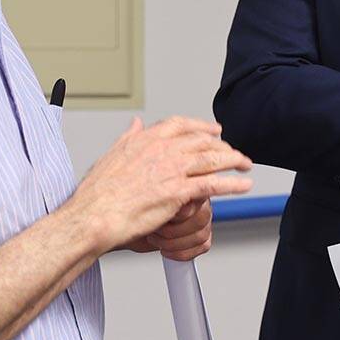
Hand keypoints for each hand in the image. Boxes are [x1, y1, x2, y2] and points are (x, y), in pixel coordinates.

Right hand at [67, 117, 251, 255]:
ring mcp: (172, 170)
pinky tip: (243, 185)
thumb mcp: (111, 154)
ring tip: (245, 164)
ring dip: (233, 161)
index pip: (181, 125)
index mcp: (146, 139)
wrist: (94, 215)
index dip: (201, 126)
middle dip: (222, 145)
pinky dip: (233, 184)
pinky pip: (214, 184)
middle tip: (232, 151)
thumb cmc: (98, 193)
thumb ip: (128, 137)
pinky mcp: (179, 192)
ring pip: (212, 159)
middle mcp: (162, 150)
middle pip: (202, 141)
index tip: (213, 130)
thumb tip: (135, 124)